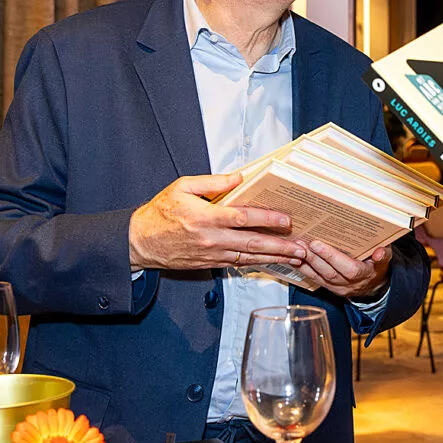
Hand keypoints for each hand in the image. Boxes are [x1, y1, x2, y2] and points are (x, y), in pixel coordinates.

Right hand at [128, 174, 307, 271]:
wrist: (139, 242)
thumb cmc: (160, 212)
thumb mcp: (182, 187)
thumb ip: (212, 182)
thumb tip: (239, 177)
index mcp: (205, 218)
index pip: (242, 218)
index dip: (266, 219)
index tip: (286, 219)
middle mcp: (211, 239)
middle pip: (252, 244)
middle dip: (280, 246)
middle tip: (302, 247)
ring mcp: (211, 255)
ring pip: (249, 258)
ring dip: (275, 258)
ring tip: (297, 257)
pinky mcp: (209, 264)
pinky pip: (238, 265)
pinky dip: (258, 264)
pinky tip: (274, 262)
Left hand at [293, 239, 393, 298]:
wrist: (373, 285)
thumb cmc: (377, 267)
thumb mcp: (385, 260)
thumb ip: (384, 255)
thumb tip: (380, 252)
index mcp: (364, 275)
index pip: (347, 268)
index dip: (331, 257)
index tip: (317, 244)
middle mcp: (349, 284)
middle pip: (329, 272)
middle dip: (313, 258)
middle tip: (301, 243)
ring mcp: (338, 288)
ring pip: (319, 277)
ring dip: (306, 263)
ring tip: (295, 248)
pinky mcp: (329, 288)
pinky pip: (315, 280)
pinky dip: (304, 269)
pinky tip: (295, 259)